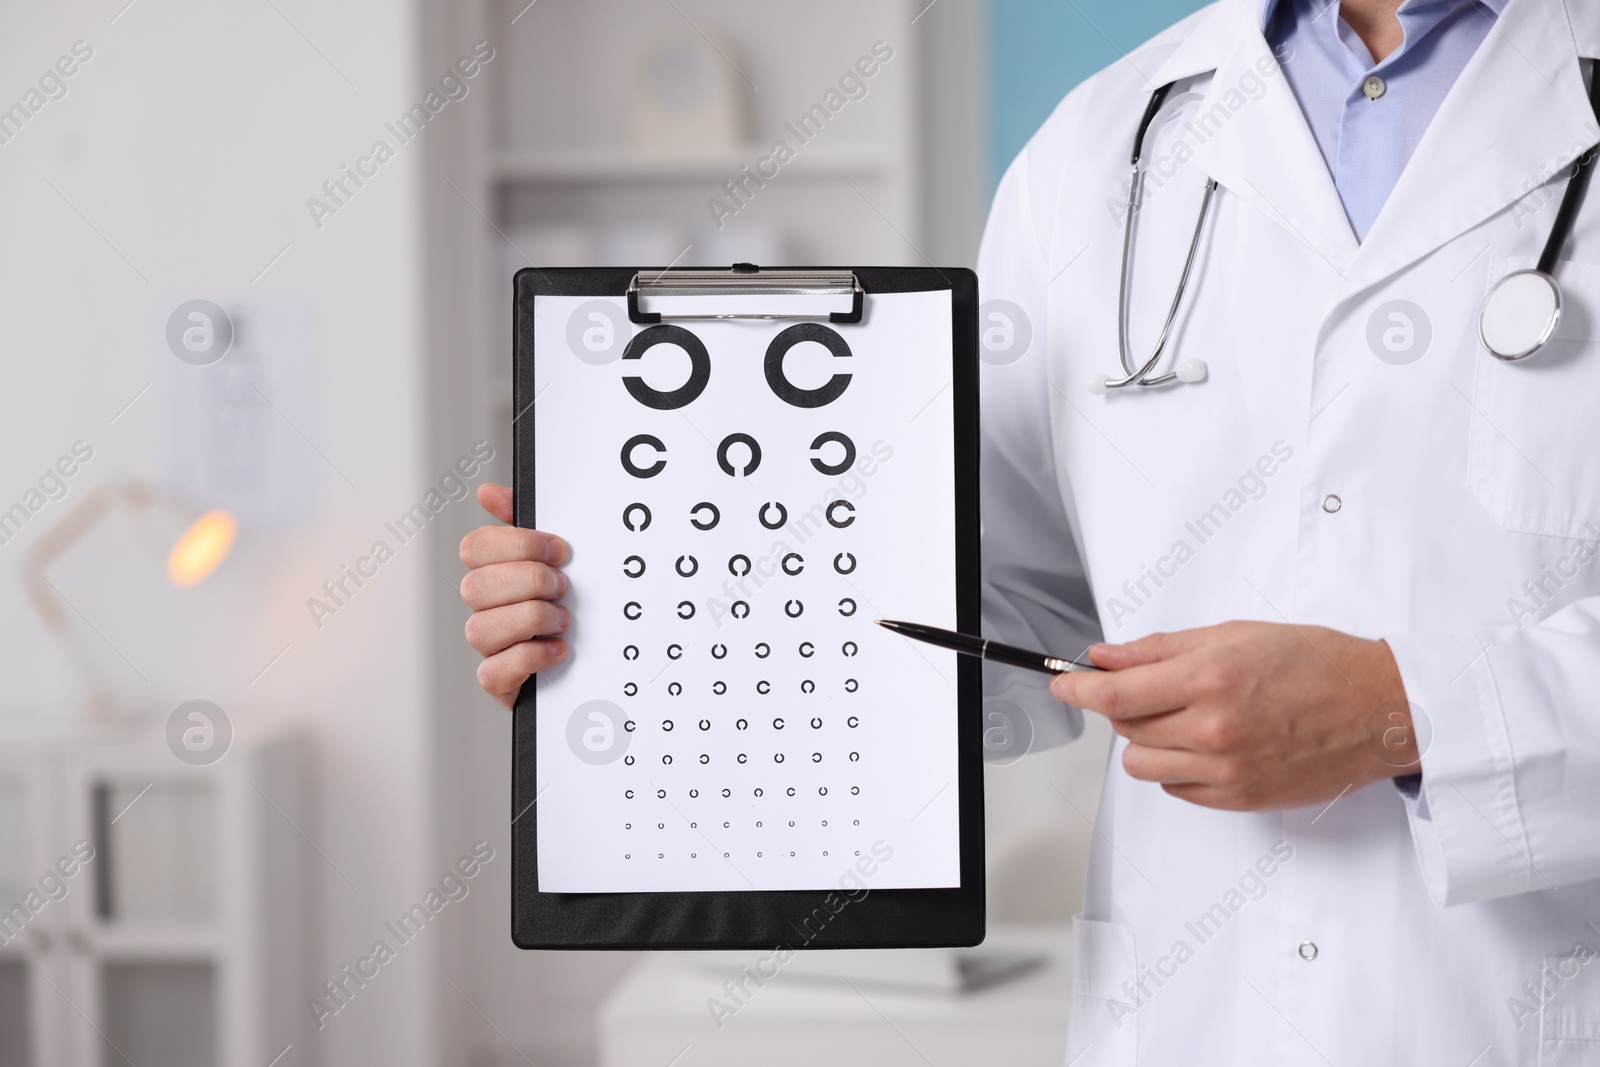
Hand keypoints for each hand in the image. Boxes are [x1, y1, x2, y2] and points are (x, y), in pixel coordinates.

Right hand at [459, 483, 570, 708]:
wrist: (590, 663)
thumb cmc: (564, 604)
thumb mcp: (554, 559)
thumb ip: (525, 522)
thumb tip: (489, 492)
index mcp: (494, 572)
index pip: (475, 548)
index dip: (518, 544)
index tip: (559, 550)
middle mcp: (485, 608)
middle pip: (476, 586)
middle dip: (529, 582)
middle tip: (563, 586)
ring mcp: (489, 646)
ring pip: (480, 629)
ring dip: (531, 620)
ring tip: (563, 620)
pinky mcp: (499, 682)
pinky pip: (492, 671)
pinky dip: (529, 657)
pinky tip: (556, 649)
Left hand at [1050, 621, 1410, 811]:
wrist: (1379, 710)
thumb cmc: (1317, 664)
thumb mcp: (1234, 635)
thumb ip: (1161, 649)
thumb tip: (1106, 657)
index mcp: (1209, 679)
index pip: (1114, 694)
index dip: (1077, 690)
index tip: (1063, 686)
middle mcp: (1212, 728)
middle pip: (1125, 729)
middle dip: (1123, 707)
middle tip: (1150, 689)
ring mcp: (1226, 769)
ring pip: (1144, 763)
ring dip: (1147, 740)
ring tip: (1183, 717)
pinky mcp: (1239, 798)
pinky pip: (1176, 787)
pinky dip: (1177, 766)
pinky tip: (1205, 743)